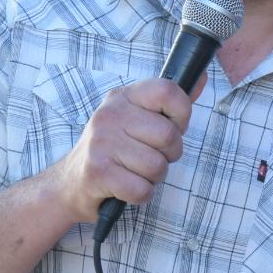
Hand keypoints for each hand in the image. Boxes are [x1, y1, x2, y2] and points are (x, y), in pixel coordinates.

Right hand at [58, 78, 194, 221]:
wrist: (70, 183)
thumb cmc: (112, 150)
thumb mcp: (136, 118)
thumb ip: (169, 102)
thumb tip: (202, 78)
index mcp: (123, 97)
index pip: (167, 90)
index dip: (181, 114)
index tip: (173, 126)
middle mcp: (110, 115)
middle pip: (168, 135)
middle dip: (169, 155)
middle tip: (149, 157)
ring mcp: (102, 143)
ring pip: (158, 166)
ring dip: (153, 178)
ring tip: (134, 172)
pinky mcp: (98, 172)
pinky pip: (142, 189)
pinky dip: (141, 194)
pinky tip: (126, 187)